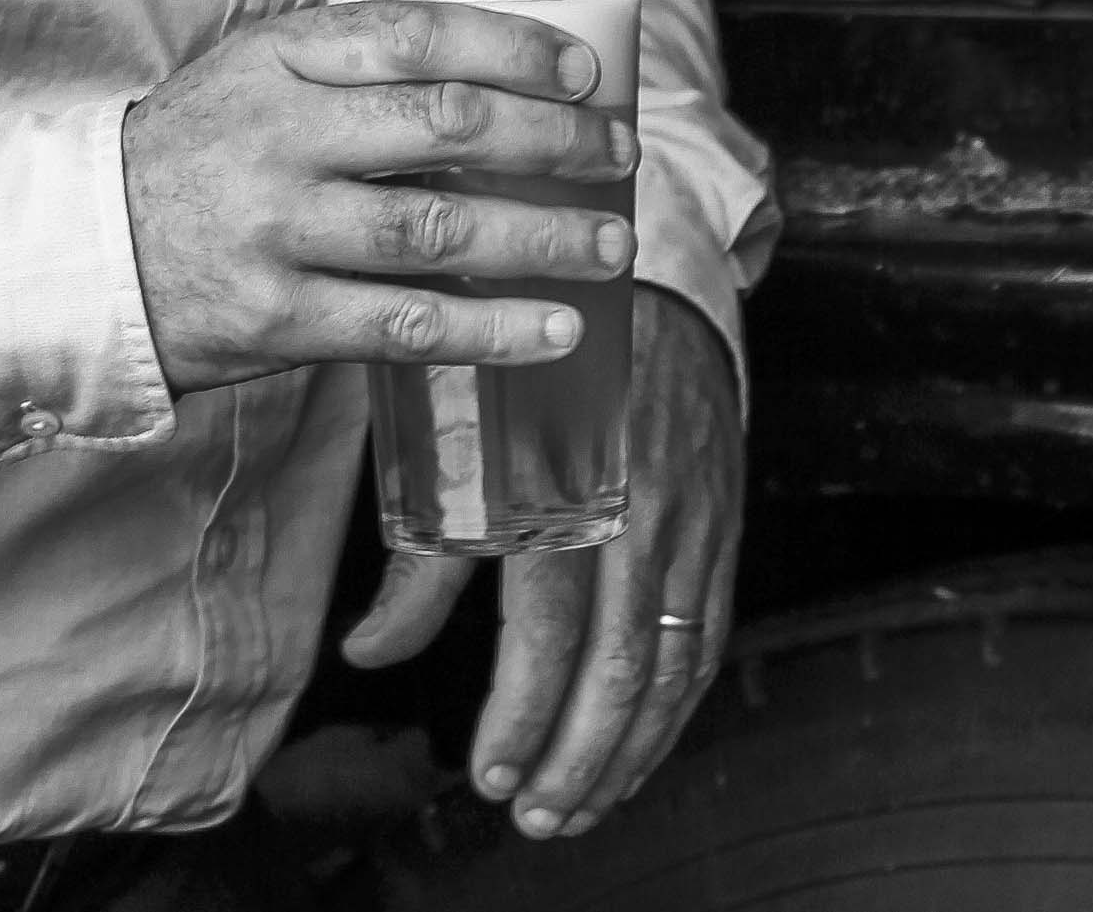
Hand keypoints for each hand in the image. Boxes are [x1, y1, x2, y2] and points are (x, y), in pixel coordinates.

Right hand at [119, 0, 634, 392]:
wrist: (79, 250)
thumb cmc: (199, 152)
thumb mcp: (258, 73)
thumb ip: (357, 63)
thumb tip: (505, 69)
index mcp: (281, 60)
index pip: (414, 35)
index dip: (511, 50)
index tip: (583, 72)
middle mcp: (282, 139)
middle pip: (444, 127)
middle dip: (553, 141)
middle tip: (621, 154)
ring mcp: (278, 232)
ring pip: (437, 230)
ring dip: (541, 239)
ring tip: (610, 246)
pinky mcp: (276, 321)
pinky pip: (403, 325)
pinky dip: (490, 329)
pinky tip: (553, 330)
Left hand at [337, 284, 742, 840]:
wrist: (639, 276)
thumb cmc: (525, 359)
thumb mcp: (453, 433)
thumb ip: (421, 553)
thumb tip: (369, 653)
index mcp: (561, 476)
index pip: (549, 626)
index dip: (523, 713)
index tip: (490, 773)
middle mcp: (637, 502)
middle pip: (620, 663)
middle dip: (577, 758)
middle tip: (536, 816)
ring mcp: (691, 514)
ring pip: (673, 663)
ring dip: (629, 750)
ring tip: (582, 806)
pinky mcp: (722, 521)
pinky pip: (707, 634)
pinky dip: (677, 705)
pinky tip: (641, 746)